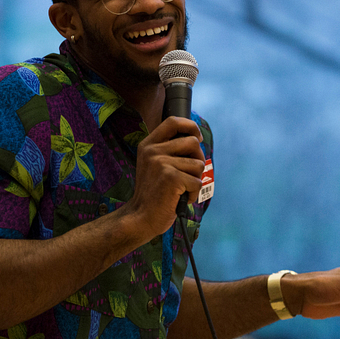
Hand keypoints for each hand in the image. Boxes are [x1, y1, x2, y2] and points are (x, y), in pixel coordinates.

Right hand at [125, 116, 206, 237]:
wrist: (141, 217)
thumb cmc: (153, 193)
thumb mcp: (154, 165)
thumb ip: (169, 150)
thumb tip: (197, 139)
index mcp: (148, 145)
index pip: (173, 122)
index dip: (190, 126)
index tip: (197, 137)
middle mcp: (153, 151)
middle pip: (192, 142)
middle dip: (199, 159)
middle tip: (190, 174)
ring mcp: (161, 163)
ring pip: (198, 164)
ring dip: (195, 180)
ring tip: (181, 189)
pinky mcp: (171, 177)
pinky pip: (197, 182)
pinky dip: (194, 194)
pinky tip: (181, 198)